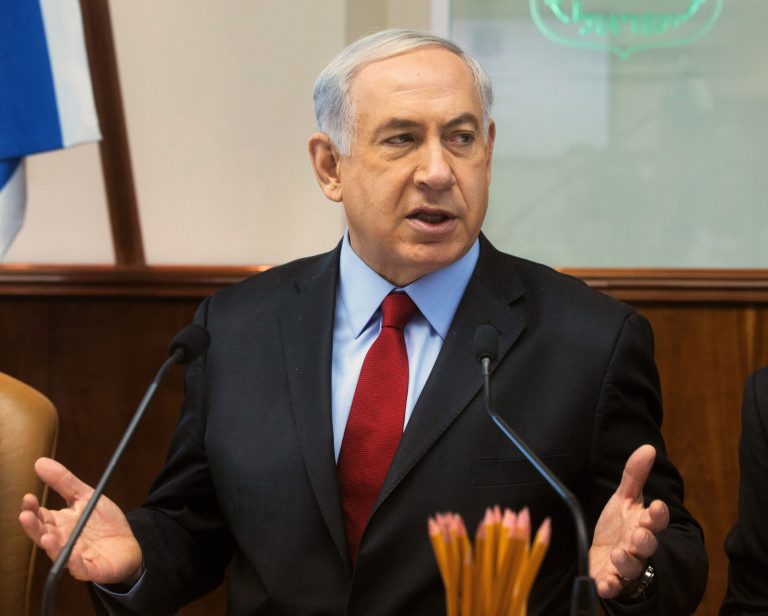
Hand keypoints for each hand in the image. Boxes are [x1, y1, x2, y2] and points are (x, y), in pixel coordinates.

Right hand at [18, 457, 142, 585]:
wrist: (129, 543)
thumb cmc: (103, 523)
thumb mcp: (87, 497)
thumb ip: (64, 482)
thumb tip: (40, 461)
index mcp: (60, 524)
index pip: (40, 516)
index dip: (32, 509)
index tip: (28, 497)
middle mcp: (63, 540)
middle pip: (44, 534)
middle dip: (34, 527)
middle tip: (26, 516)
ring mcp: (75, 556)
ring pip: (59, 553)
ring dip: (52, 545)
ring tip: (46, 535)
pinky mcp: (90, 568)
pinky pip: (80, 568)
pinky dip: (75, 562)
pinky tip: (73, 554)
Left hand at [589, 444, 668, 598]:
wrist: (604, 556)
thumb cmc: (619, 526)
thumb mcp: (624, 499)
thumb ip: (634, 475)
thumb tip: (648, 448)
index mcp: (642, 524)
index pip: (656, 519)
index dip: (657, 514)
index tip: (656, 506)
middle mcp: (638, 546)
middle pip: (648, 544)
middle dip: (645, 540)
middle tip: (638, 534)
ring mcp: (626, 565)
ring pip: (632, 566)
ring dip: (627, 561)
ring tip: (619, 554)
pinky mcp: (611, 580)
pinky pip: (614, 586)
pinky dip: (609, 586)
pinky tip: (604, 583)